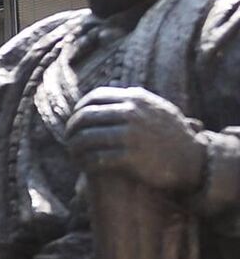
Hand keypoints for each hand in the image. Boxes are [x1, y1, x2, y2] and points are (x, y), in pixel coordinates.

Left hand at [66, 86, 204, 194]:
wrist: (190, 158)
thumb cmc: (170, 134)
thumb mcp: (154, 107)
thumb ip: (133, 100)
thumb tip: (110, 92)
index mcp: (135, 98)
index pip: (94, 98)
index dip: (78, 110)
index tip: (75, 122)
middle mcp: (131, 113)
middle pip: (85, 117)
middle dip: (71, 130)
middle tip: (68, 141)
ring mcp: (129, 135)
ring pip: (86, 139)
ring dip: (74, 148)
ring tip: (73, 155)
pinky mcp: (128, 158)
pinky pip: (95, 159)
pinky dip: (84, 162)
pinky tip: (82, 166)